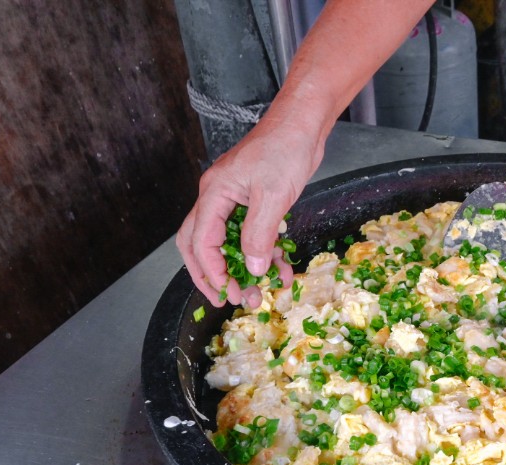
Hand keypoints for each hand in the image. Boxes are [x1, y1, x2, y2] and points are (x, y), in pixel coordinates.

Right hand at [175, 116, 322, 307]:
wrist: (304, 123)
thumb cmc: (286, 148)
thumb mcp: (273, 195)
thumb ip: (260, 234)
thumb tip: (253, 268)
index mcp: (214, 194)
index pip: (200, 241)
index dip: (212, 271)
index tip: (228, 292)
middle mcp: (218, 198)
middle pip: (201, 245)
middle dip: (213, 275)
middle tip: (228, 299)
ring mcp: (236, 200)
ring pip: (229, 243)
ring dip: (243, 269)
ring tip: (260, 293)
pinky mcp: (255, 202)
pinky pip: (254, 234)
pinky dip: (266, 253)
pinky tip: (282, 269)